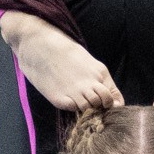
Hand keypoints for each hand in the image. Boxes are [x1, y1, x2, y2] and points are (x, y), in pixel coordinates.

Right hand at [0, 12, 121, 115]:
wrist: (39, 44)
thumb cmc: (64, 51)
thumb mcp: (87, 60)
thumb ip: (98, 77)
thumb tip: (110, 98)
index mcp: (99, 72)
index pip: (114, 98)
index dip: (112, 105)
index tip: (106, 105)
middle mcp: (90, 83)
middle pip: (104, 104)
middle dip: (100, 107)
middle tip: (91, 103)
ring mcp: (74, 91)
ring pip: (89, 109)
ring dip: (85, 108)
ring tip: (76, 98)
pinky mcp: (59, 98)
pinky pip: (72, 109)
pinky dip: (71, 107)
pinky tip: (66, 97)